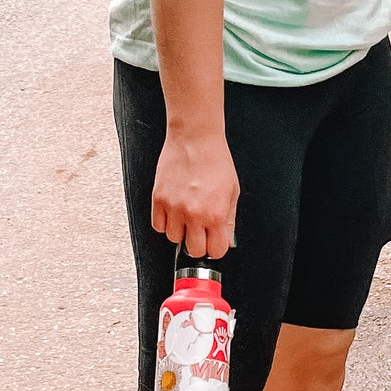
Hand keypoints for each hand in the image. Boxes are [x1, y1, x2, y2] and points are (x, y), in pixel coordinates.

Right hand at [152, 130, 238, 259]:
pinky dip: (165, 222)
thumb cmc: (215, 159)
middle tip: (201, 230)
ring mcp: (174, 208)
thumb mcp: (233, 191)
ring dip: (181, 231)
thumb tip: (227, 240)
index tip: (214, 241)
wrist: (195, 138)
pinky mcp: (158, 199)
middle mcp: (194, 214)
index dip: (215, 247)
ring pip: (174, 239)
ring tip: (187, 214)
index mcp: (216, 214)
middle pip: (194, 250)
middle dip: (199, 243)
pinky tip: (174, 211)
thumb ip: (229, 219)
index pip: (215, 251)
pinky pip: (158, 226)